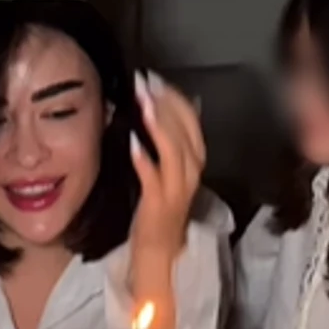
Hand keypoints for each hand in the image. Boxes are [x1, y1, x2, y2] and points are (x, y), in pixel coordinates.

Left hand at [129, 72, 205, 267]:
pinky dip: (145, 159)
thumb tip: (169, 108)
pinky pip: (153, 177)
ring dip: (160, 125)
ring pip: (175, 151)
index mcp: (195, 161)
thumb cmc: (162, 206)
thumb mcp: (173, 170)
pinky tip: (133, 142)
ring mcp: (176, 187)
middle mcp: (191, 171)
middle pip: (185, 131)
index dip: (175, 98)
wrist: (161, 249)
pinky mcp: (159, 202)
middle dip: (167, 104)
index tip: (156, 79)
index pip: (191, 122)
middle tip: (147, 82)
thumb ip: (173, 141)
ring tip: (145, 103)